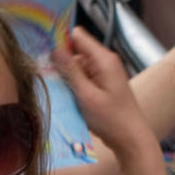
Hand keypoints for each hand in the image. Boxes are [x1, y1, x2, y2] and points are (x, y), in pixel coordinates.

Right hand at [52, 26, 154, 154]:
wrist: (130, 139)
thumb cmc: (112, 119)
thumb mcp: (87, 95)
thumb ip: (71, 72)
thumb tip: (54, 50)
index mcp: (103, 59)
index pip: (77, 36)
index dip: (60, 41)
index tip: (44, 52)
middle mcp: (103, 62)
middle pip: (74, 52)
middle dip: (61, 64)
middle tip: (50, 80)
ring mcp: (102, 73)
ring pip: (75, 67)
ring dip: (66, 78)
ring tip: (60, 93)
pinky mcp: (100, 85)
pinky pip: (81, 79)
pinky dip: (72, 87)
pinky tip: (68, 99)